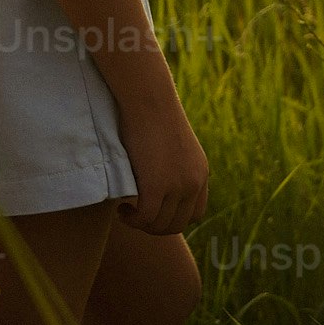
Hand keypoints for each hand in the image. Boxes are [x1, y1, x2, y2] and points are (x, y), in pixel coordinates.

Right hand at [116, 96, 208, 236]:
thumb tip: (159, 176)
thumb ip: (174, 165)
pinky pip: (145, 217)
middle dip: (155, 227)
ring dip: (142, 224)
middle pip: (177, 224)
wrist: (148, 98)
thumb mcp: (173, 143)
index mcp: (201, 173)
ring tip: (126, 212)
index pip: (194, 214)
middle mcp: (194, 182)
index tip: (154, 211)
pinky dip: (133, 219)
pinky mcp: (156, 186)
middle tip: (136, 216)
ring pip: (160, 224)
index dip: (173, 218)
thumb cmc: (152, 112)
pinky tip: (123, 210)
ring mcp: (178, 186)